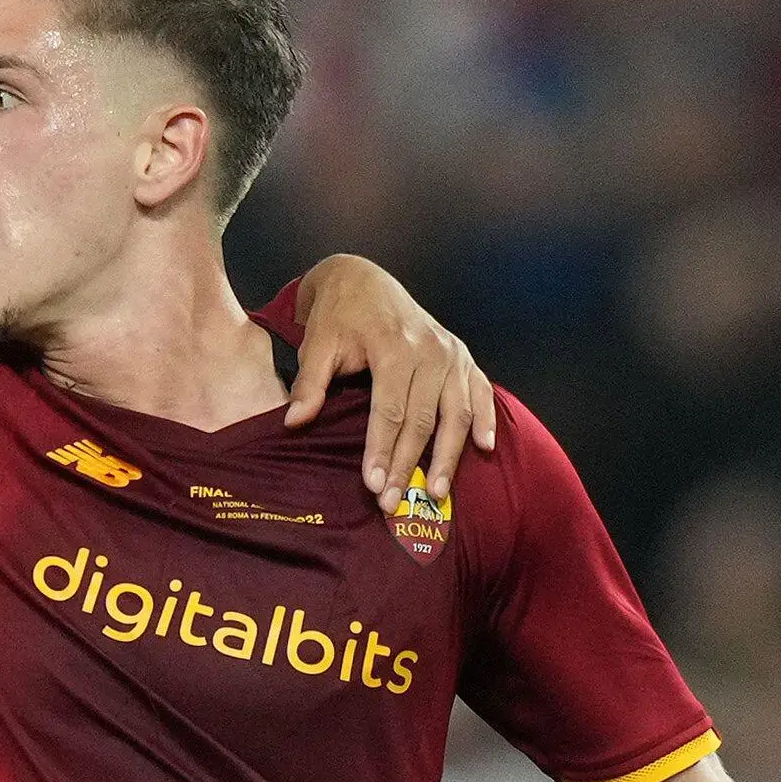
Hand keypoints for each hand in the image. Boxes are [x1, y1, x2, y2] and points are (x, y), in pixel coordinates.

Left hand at [280, 255, 495, 513]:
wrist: (364, 278)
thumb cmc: (338, 314)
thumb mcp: (317, 342)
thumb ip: (310, 383)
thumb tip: (294, 422)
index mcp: (394, 347)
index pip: (390, 410)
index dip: (382, 450)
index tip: (374, 485)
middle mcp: (430, 351)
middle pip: (423, 419)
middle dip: (409, 464)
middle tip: (395, 503)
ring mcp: (451, 353)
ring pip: (457, 412)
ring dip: (449, 455)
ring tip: (438, 492)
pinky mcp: (462, 356)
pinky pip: (481, 391)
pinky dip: (485, 419)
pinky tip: (484, 447)